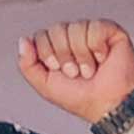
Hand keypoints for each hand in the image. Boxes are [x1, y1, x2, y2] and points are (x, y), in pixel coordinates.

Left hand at [17, 21, 133, 122]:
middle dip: (64, 56)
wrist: (107, 106)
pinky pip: (94, 27)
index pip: (41, 35)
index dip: (48, 55)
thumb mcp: (45, 86)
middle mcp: (73, 37)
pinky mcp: (110, 31)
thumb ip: (27, 65)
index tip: (59, 71)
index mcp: (57, 47)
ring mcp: (91, 33)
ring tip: (90, 69)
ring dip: (82, 56)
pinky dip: (97, 48)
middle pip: (56, 29)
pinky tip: (102, 58)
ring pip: (75, 28)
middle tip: (75, 72)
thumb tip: (23, 41)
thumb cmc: (81, 98)